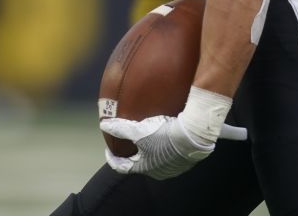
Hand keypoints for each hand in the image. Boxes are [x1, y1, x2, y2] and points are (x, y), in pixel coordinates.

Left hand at [99, 88, 245, 179]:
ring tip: (145, 140)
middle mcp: (157, 172)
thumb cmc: (163, 135)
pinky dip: (161, 149)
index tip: (108, 151)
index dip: (112, 159)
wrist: (193, 136)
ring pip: (155, 161)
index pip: (122, 167)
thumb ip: (120, 129)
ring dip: (148, 152)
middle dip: (132, 154)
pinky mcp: (183, 162)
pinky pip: (168, 156)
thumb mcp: (138, 130)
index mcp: (144, 167)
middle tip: (127, 143)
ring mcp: (172, 168)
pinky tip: (164, 137)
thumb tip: (104, 126)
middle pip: (139, 164)